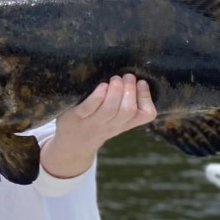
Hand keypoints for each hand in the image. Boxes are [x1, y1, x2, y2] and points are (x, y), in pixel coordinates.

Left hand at [41, 74, 155, 178]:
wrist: (73, 143)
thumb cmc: (97, 122)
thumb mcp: (116, 119)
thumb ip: (126, 102)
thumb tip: (136, 77)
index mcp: (126, 122)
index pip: (146, 114)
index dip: (146, 98)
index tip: (142, 82)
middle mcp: (112, 124)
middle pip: (128, 110)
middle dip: (130, 90)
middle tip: (128, 76)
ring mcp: (93, 122)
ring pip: (110, 109)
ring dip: (115, 92)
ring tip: (115, 79)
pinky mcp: (76, 117)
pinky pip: (89, 108)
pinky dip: (97, 96)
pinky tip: (101, 86)